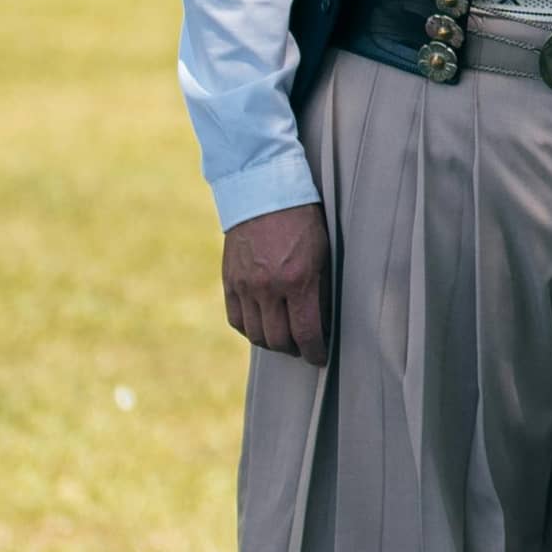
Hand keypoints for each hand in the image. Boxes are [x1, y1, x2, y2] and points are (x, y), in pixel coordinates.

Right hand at [222, 202, 330, 363]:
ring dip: (272, 343)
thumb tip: (322, 320)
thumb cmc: (302, 220)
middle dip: (294, 349)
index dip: (314, 352)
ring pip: (255, 334)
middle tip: (304, 348)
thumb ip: (319, 288)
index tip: (320, 358)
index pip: (305, 332)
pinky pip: (236, 319)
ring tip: (285, 340)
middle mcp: (268, 287)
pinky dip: (249, 329)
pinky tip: (261, 327)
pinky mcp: (229, 281)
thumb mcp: (323, 252)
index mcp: (297, 279)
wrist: (263, 194)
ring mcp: (244, 286)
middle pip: (278, 339)